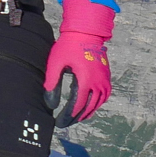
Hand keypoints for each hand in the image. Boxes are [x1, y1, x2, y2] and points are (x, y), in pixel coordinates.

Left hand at [44, 0, 114, 125]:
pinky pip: (104, 95)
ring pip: (98, 102)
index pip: (77, 104)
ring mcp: (104, 79)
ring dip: (88, 112)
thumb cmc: (68, 46)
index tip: (59, 123)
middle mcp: (98, 82)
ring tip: (77, 118)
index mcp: (85, 80)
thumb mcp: (55, 64)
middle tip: (65, 123)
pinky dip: (97, 103)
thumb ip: (52, 83)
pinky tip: (90, 107)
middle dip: (76, 117)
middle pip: (88, 106)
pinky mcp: (106, 76)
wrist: (86, 33)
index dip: (68, 115)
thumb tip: (50, 103)